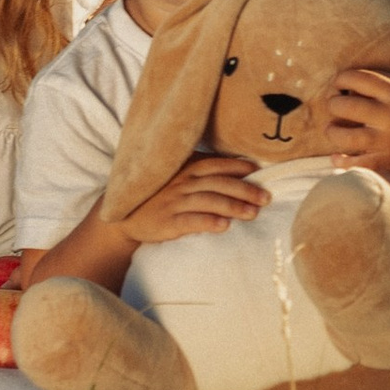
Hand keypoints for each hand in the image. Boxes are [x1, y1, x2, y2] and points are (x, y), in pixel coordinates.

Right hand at [122, 153, 269, 244]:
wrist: (124, 216)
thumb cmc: (157, 194)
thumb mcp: (176, 177)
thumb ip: (200, 172)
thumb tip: (236, 171)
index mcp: (185, 168)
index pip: (215, 164)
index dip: (237, 166)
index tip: (257, 170)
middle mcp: (182, 182)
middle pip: (218, 183)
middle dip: (244, 189)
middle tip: (266, 198)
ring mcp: (174, 202)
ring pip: (209, 201)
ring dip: (233, 206)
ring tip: (253, 213)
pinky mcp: (168, 221)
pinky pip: (191, 221)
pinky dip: (208, 222)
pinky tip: (224, 226)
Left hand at [319, 67, 389, 181]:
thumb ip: (380, 81)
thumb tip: (344, 80)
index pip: (355, 78)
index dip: (340, 79)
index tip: (338, 84)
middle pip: (344, 106)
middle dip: (333, 104)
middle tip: (335, 106)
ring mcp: (388, 140)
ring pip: (344, 136)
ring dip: (331, 131)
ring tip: (333, 129)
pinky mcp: (388, 161)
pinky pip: (355, 163)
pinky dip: (340, 161)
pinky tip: (337, 156)